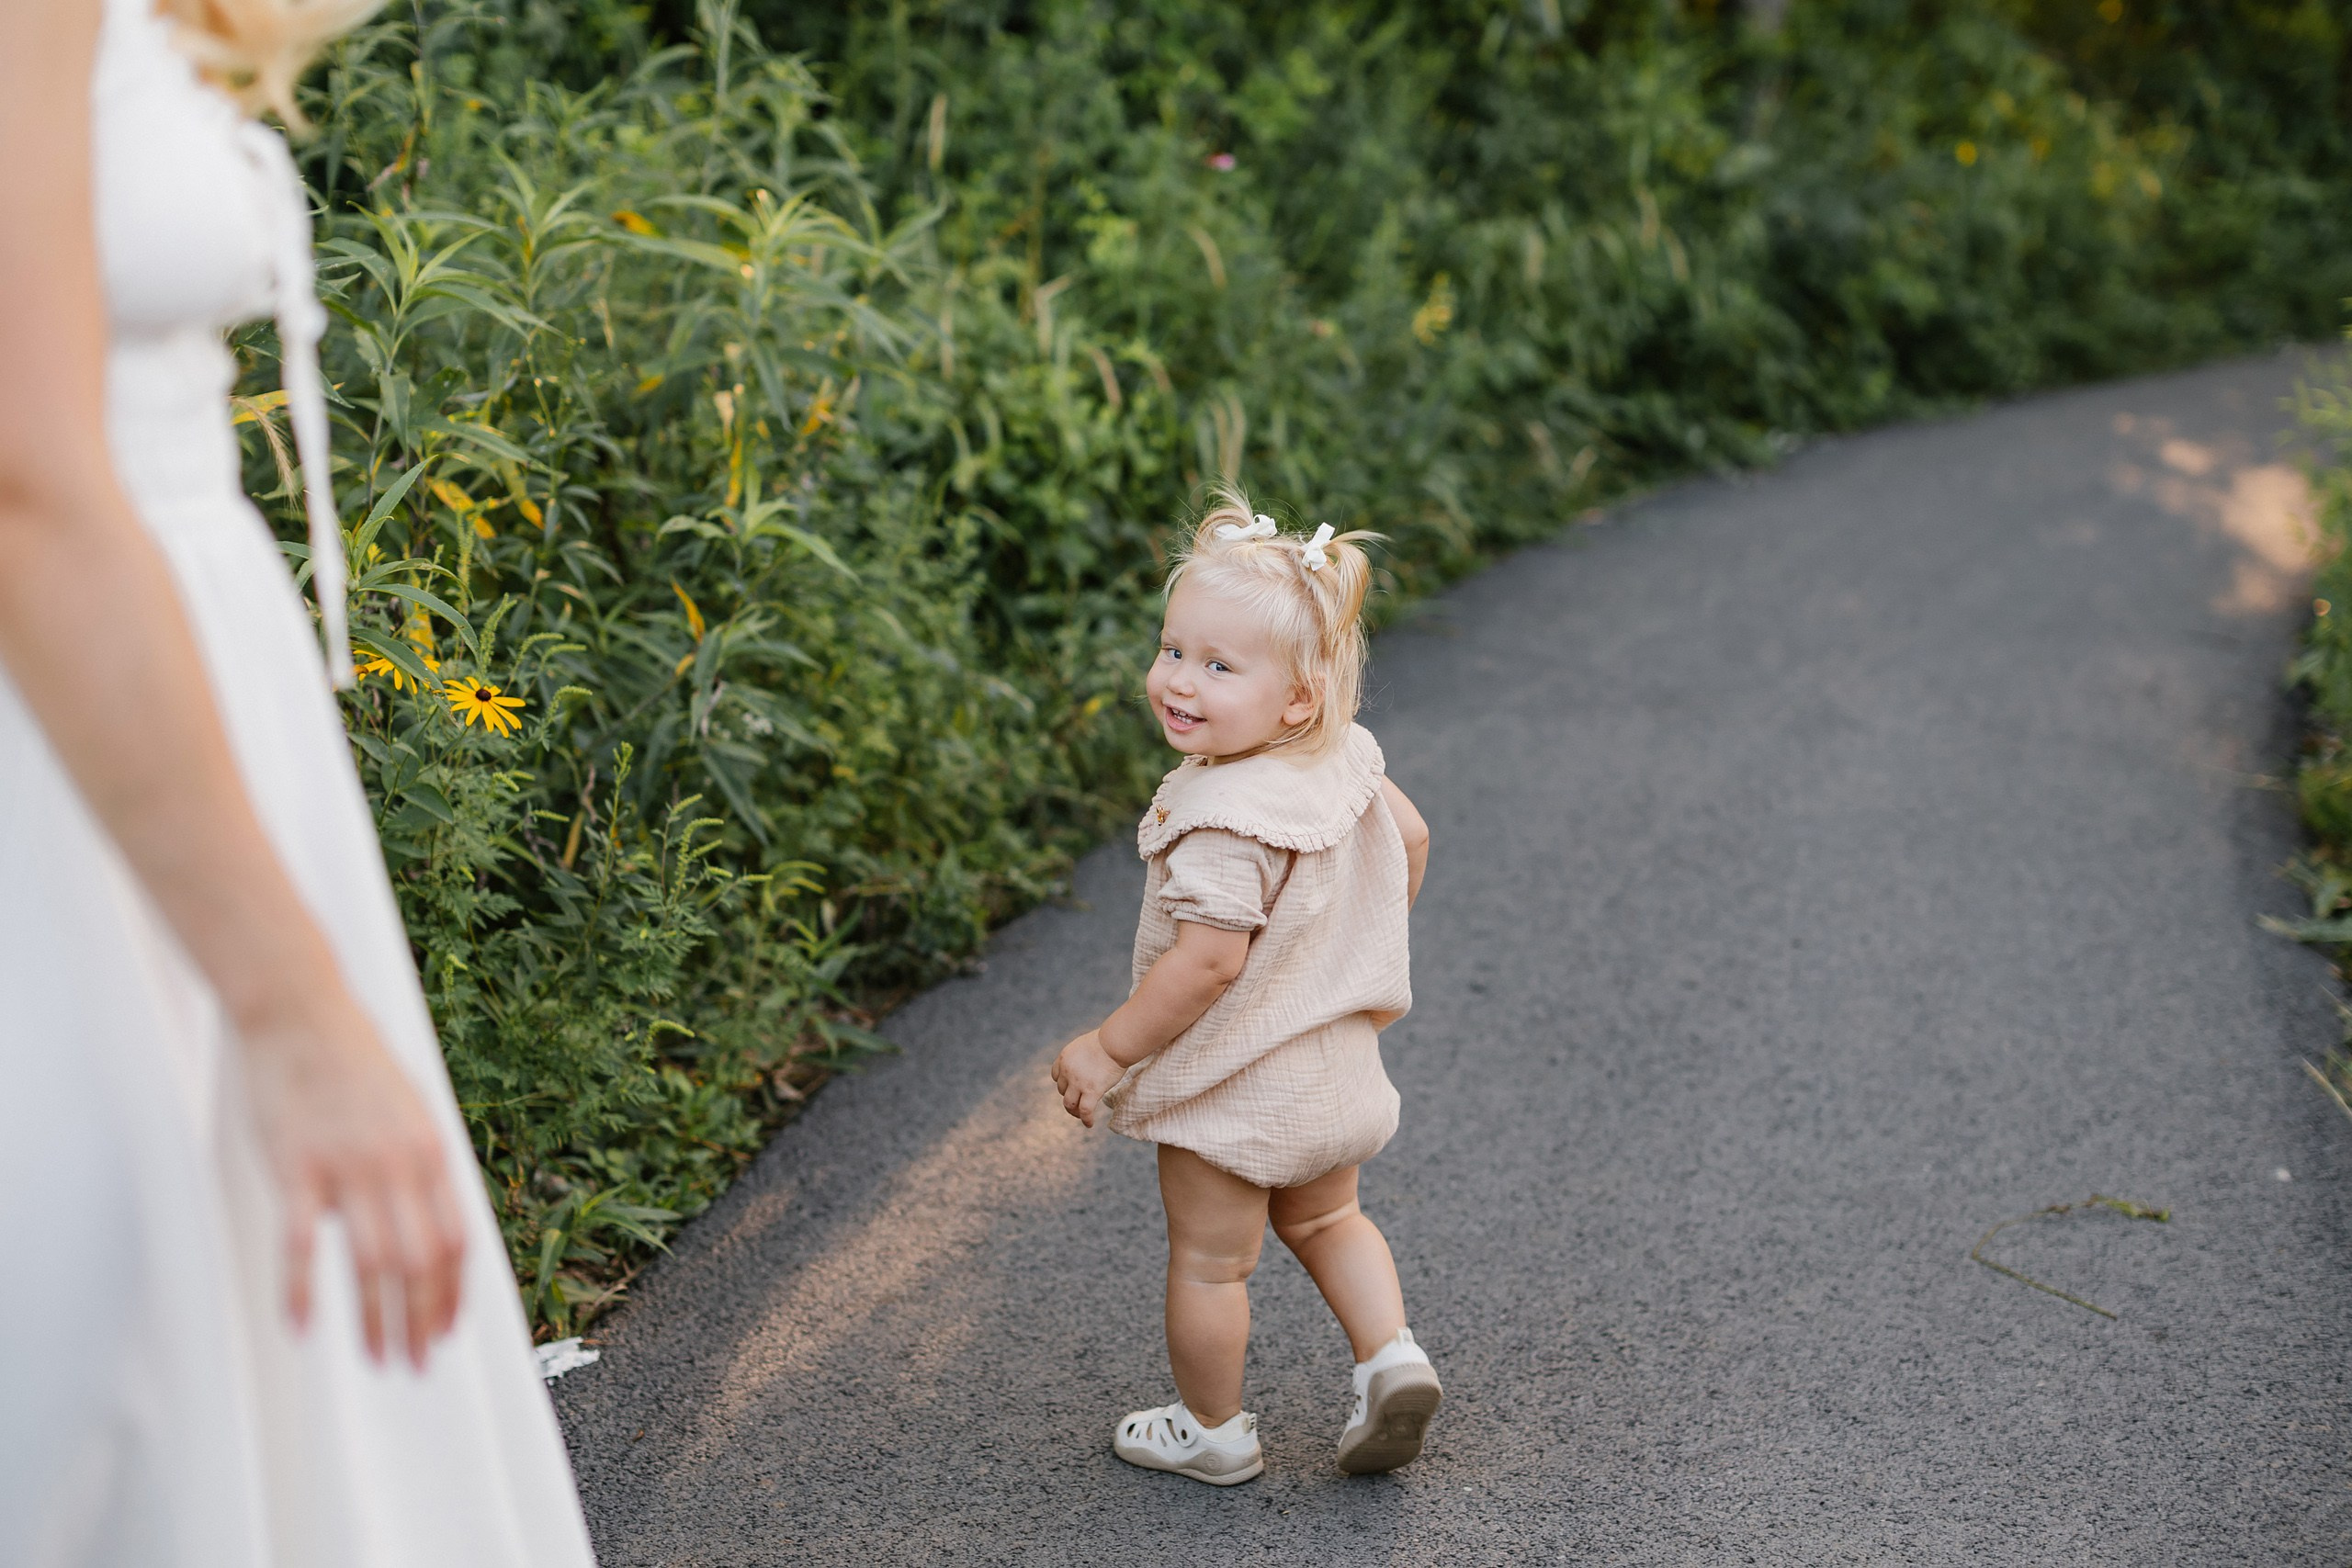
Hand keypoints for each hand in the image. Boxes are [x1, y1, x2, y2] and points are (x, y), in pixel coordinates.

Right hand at [240, 988, 466, 1369]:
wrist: (302, 1011)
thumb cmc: (354, 1063)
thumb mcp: (410, 1110)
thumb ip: (420, 1166)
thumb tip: (430, 1218)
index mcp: (432, 1152)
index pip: (457, 1240)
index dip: (455, 1293)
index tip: (449, 1331)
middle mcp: (399, 1164)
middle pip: (422, 1261)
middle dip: (424, 1320)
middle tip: (418, 1364)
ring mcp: (348, 1166)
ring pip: (373, 1262)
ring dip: (378, 1320)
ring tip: (379, 1359)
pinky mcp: (296, 1166)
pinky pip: (301, 1244)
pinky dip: (303, 1291)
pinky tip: (303, 1327)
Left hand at [1050, 1029, 1124, 1128]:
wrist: (1115, 1042)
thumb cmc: (1107, 1040)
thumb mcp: (1085, 1045)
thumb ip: (1081, 1057)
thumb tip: (1088, 1064)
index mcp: (1064, 1058)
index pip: (1055, 1076)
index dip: (1063, 1084)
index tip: (1070, 1089)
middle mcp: (1067, 1071)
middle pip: (1062, 1091)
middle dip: (1070, 1096)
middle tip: (1078, 1103)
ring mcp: (1077, 1082)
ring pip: (1069, 1104)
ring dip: (1073, 1111)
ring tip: (1081, 1116)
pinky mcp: (1091, 1091)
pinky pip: (1085, 1111)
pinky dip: (1086, 1120)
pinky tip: (1089, 1124)